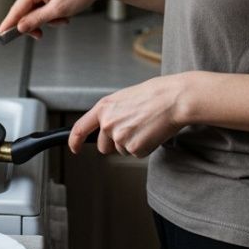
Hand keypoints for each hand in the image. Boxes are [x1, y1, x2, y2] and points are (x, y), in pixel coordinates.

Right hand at [0, 0, 113, 39]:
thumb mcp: (58, 10)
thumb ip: (36, 20)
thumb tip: (20, 27)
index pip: (16, 9)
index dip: (8, 23)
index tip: (0, 34)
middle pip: (25, 10)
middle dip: (35, 24)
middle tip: (40, 35)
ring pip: (36, 10)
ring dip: (46, 20)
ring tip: (62, 19)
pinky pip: (43, 5)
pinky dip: (51, 13)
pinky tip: (63, 14)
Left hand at [68, 74, 189, 157]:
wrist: (173, 99)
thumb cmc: (154, 95)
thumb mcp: (124, 98)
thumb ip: (111, 113)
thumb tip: (108, 127)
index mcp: (104, 108)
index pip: (80, 128)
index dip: (75, 141)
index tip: (75, 148)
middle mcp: (108, 123)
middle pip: (104, 147)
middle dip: (115, 144)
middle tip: (133, 129)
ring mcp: (120, 137)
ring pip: (122, 151)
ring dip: (133, 143)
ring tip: (146, 126)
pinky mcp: (133, 148)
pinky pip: (137, 154)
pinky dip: (145, 147)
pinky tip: (152, 132)